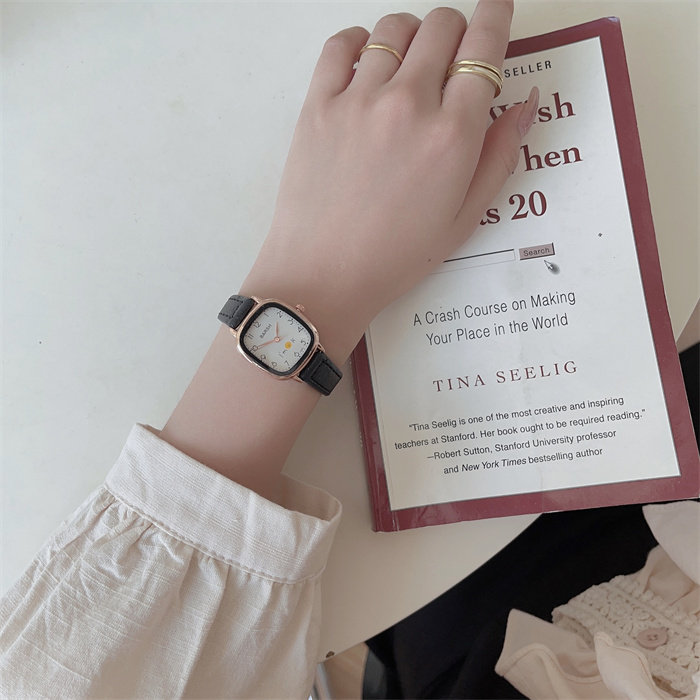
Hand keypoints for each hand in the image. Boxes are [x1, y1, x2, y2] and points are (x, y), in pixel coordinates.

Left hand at [242, 1, 535, 361]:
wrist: (323, 277)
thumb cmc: (396, 257)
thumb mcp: (465, 219)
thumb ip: (500, 156)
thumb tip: (524, 103)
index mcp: (452, 135)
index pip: (484, 47)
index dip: (496, 17)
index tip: (497, 9)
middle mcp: (408, 104)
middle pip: (442, 25)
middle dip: (456, 30)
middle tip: (452, 57)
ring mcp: (358, 101)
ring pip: (394, 28)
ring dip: (412, 35)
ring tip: (409, 64)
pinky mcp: (317, 106)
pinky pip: (340, 45)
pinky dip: (359, 41)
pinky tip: (367, 61)